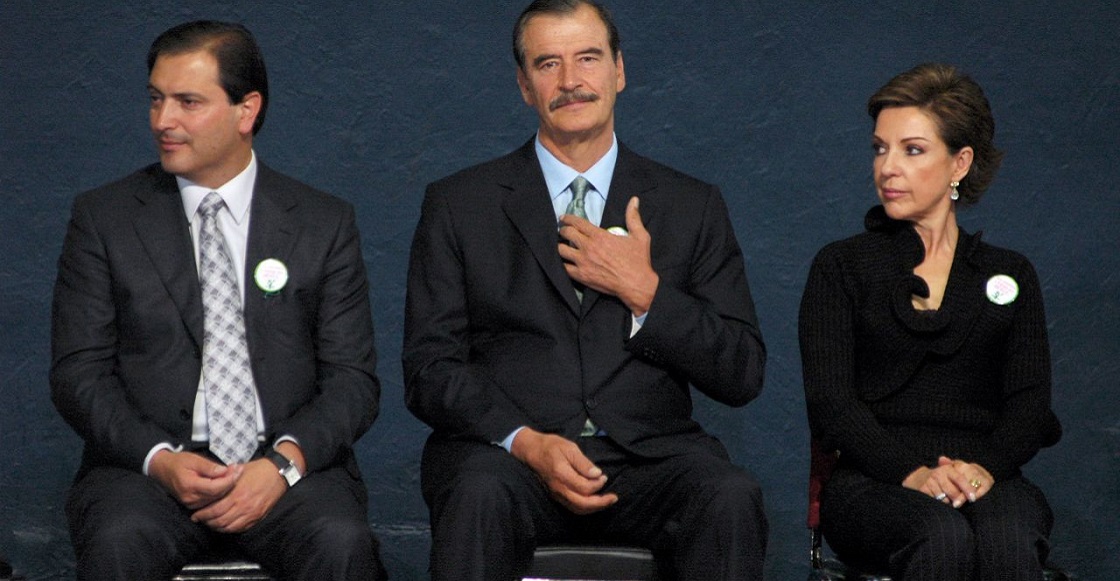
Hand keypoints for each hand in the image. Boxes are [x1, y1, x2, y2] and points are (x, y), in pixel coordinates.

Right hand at [148, 450, 242, 509]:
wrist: (163, 470)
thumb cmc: (179, 462)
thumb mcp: (194, 460)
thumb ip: (209, 467)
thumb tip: (225, 471)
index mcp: (189, 486)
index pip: (215, 488)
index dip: (229, 480)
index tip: (237, 469)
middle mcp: (190, 498)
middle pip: (217, 494)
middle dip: (231, 482)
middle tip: (239, 469)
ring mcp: (191, 504)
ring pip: (216, 499)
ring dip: (227, 487)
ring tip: (235, 473)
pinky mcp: (193, 505)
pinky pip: (211, 501)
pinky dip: (220, 491)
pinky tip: (227, 482)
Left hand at [190, 457, 287, 532]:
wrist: (278, 473)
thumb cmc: (258, 470)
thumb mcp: (239, 471)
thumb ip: (224, 479)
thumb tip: (210, 483)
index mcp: (236, 493)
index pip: (214, 510)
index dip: (202, 514)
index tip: (196, 514)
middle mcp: (243, 506)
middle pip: (219, 521)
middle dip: (207, 522)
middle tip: (200, 520)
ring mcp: (251, 513)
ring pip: (229, 527)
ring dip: (217, 527)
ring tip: (210, 523)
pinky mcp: (258, 516)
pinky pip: (240, 528)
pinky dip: (230, 529)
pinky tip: (224, 525)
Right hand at [510, 428, 617, 514]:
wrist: (531, 451)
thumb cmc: (551, 446)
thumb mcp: (569, 447)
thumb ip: (583, 463)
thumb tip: (597, 475)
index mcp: (562, 474)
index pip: (584, 488)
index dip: (598, 484)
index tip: (604, 476)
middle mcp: (559, 488)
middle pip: (582, 503)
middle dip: (601, 503)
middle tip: (614, 498)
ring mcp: (556, 494)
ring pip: (577, 508)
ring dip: (594, 508)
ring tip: (607, 502)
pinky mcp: (556, 496)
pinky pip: (572, 507)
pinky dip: (585, 508)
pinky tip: (593, 502)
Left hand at [558, 196, 658, 314]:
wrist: (636, 284)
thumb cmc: (638, 261)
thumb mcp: (640, 236)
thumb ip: (633, 217)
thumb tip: (634, 200)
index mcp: (600, 236)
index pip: (577, 223)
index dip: (568, 219)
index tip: (563, 218)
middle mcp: (588, 247)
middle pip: (566, 234)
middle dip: (563, 230)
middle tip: (563, 231)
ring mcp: (583, 262)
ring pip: (561, 250)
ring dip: (561, 246)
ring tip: (564, 246)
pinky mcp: (582, 276)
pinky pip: (564, 268)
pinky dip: (564, 264)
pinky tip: (567, 262)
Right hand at [902, 456, 994, 507]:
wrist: (919, 479)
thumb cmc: (943, 479)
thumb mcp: (953, 474)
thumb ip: (968, 477)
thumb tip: (988, 481)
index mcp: (948, 469)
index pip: (960, 479)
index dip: (967, 489)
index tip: (973, 498)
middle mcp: (938, 473)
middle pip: (953, 492)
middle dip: (959, 500)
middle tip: (961, 504)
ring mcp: (930, 481)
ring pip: (945, 499)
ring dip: (949, 504)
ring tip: (949, 502)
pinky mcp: (923, 489)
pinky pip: (935, 501)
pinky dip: (939, 504)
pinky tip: (940, 503)